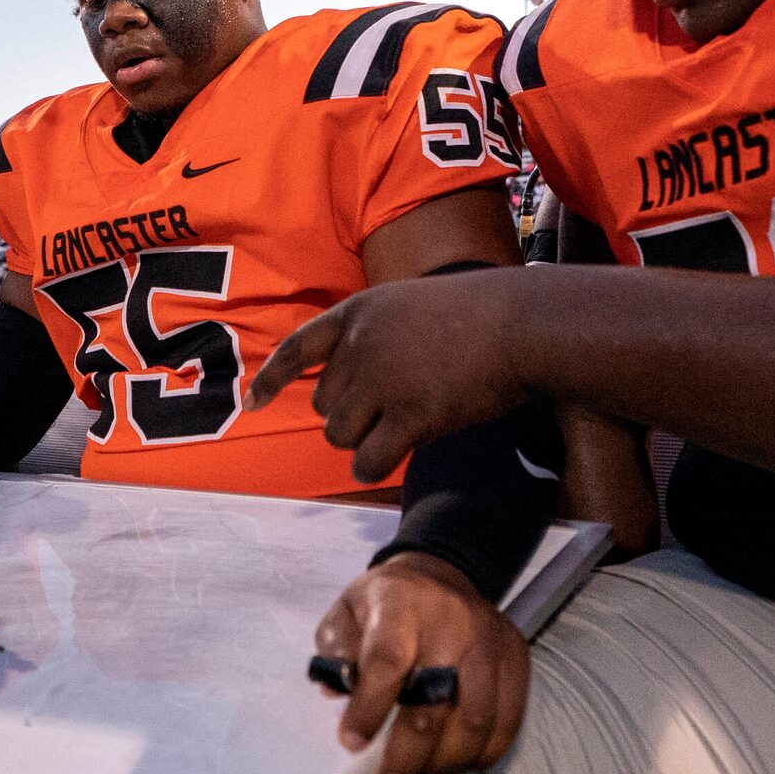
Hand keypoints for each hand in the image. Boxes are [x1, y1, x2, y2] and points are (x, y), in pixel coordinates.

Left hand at [251, 268, 531, 482]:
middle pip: (325, 405)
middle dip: (350, 418)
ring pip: (340, 436)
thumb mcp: (410, 305)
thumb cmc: (478, 315)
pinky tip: (393, 461)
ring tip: (397, 433)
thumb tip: (354, 388)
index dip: (274, 378)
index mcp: (357, 313)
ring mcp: (382, 380)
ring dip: (363, 444)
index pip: (298, 348)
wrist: (520, 324)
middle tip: (391, 412)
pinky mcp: (409, 415)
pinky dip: (374, 468)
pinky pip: (369, 460)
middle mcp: (359, 346)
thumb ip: (377, 337)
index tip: (254, 402)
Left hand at [316, 553, 529, 773]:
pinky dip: (483, 754)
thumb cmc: (384, 605)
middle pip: (434, 701)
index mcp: (400, 605)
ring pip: (476, 718)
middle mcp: (451, 622)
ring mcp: (490, 640)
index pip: (387, 660)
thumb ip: (335, 651)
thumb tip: (337, 696)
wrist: (442, 575)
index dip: (370, 708)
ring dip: (445, 764)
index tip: (351, 745)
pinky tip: (456, 767)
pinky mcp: (517, 657)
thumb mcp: (345, 612)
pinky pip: (508, 719)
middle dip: (405, 761)